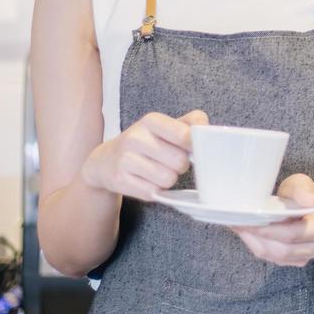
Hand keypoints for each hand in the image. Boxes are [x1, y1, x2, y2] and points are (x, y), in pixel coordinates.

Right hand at [81, 109, 207, 199]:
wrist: (106, 160)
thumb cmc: (146, 143)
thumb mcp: (165, 127)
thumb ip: (191, 123)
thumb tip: (207, 129)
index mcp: (151, 121)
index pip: (185, 135)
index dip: (194, 147)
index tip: (191, 149)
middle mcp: (136, 137)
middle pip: (180, 162)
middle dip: (181, 166)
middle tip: (171, 162)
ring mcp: (125, 159)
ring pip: (168, 179)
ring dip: (168, 179)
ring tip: (158, 171)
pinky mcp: (119, 180)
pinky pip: (153, 192)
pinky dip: (155, 191)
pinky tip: (146, 181)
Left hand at [232, 173, 313, 266]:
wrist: (306, 206)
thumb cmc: (300, 194)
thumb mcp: (301, 184)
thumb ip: (302, 191)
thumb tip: (308, 201)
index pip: (292, 235)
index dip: (268, 231)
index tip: (248, 221)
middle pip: (282, 250)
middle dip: (257, 239)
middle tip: (238, 225)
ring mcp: (306, 257)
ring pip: (275, 257)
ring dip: (255, 244)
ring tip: (240, 228)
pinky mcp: (295, 261)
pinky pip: (273, 259)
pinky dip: (258, 247)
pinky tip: (248, 234)